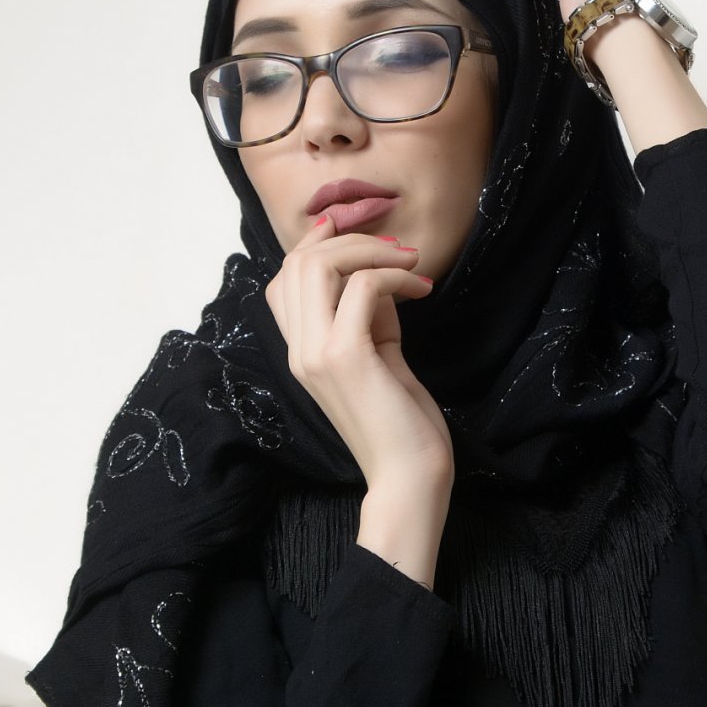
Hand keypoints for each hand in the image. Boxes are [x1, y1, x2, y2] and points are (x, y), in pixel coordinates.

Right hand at [264, 215, 453, 494]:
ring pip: (319, 265)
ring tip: (411, 263)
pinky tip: (423, 289)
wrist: (408, 475)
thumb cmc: (399, 421)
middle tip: (397, 248)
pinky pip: (363, 286)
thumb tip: (377, 274)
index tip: (357, 231)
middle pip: (297, 263)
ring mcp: (316, 353)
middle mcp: (299, 350)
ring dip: (371, 250)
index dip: (316, 244)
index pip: (283, 280)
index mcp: (301, 352)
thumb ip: (369, 315)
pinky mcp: (346, 356)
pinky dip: (396, 276)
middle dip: (349, 239)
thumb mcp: (379, 354)